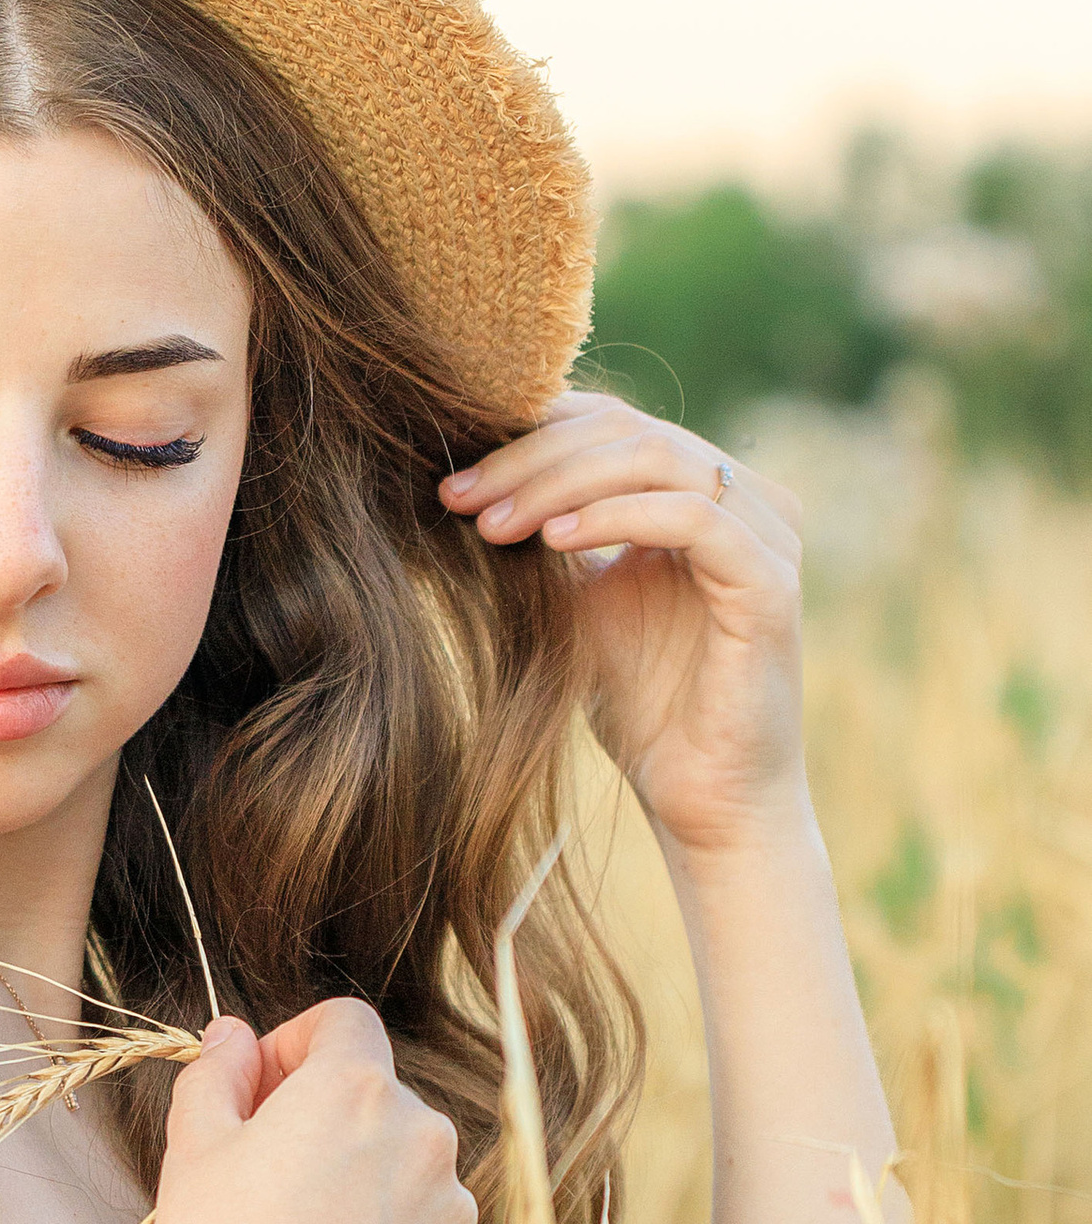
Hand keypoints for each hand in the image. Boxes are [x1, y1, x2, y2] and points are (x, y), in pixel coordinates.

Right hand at [122, 1002, 484, 1223]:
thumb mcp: (192, 1150)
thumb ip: (217, 1073)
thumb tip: (236, 1037)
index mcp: (357, 1091)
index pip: (345, 1024)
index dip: (294, 1047)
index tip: (261, 1093)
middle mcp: (427, 1141)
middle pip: (381, 1103)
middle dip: (329, 1125)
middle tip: (266, 1184)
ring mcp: (456, 1220)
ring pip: (410, 1179)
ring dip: (365, 1191)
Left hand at [439, 390, 807, 861]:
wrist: (702, 799)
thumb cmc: (643, 705)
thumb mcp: (578, 602)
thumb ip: (548, 536)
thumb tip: (466, 481)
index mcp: (703, 492)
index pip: (612, 423)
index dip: (529, 435)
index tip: (452, 479)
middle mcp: (747, 498)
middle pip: (627, 429)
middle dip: (530, 458)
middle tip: (457, 496)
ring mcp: (767, 534)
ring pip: (656, 458)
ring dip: (559, 483)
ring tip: (490, 525)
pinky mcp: (772, 581)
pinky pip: (691, 518)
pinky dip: (613, 517)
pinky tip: (551, 542)